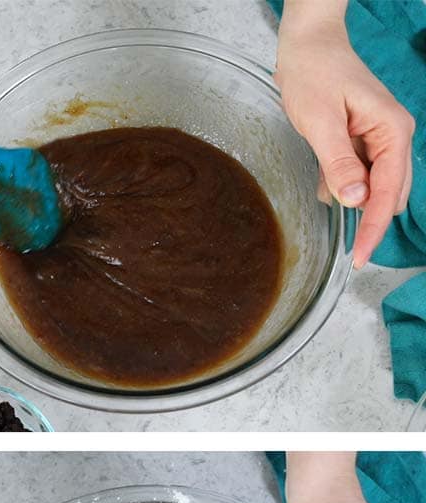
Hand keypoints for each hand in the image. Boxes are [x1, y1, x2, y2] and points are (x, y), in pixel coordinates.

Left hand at [275, 0, 413, 267]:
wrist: (307, 47)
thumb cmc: (314, 75)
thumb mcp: (321, 122)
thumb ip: (338, 163)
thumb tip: (353, 200)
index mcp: (392, 132)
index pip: (387, 192)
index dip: (372, 228)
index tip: (359, 258)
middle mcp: (393, 137)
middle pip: (388, 195)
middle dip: (367, 220)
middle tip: (347, 252)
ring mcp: (378, 139)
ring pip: (372, 187)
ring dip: (351, 198)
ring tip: (327, 180)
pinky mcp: (361, 140)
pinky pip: (356, 175)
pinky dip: (340, 183)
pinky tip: (325, 180)